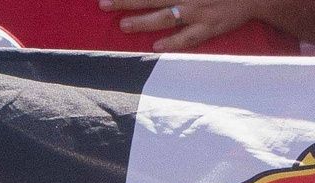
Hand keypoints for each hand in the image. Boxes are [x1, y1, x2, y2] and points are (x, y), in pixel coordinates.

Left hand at [98, 0, 261, 51]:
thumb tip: (161, 0)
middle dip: (126, 0)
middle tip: (104, 4)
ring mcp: (198, 12)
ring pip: (165, 16)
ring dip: (143, 20)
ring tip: (123, 25)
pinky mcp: (210, 28)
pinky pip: (188, 37)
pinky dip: (172, 42)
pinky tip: (156, 47)